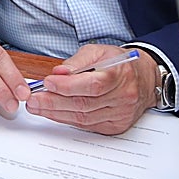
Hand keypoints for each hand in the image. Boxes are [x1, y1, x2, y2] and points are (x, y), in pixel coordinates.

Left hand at [25, 43, 157, 134]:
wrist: (145, 79)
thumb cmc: (118, 63)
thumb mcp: (98, 52)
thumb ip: (77, 61)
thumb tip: (58, 73)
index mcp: (120, 74)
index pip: (93, 84)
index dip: (68, 86)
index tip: (47, 83)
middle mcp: (123, 97)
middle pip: (85, 104)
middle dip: (54, 103)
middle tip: (33, 100)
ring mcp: (120, 114)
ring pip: (84, 118)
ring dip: (57, 113)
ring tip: (37, 107)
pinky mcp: (115, 126)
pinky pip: (88, 126)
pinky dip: (68, 120)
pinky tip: (54, 114)